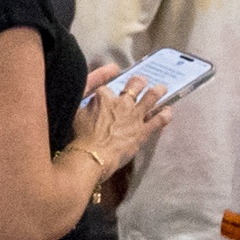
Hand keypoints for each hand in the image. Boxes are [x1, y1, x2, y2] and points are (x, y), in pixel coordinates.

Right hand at [69, 62, 169, 184]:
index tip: (106, 94)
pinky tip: (168, 111)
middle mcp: (121, 102)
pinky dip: (165, 114)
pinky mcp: (142, 131)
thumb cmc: (76, 140)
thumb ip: (80, 105)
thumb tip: (86, 101)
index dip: (106, 92)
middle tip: (140, 81)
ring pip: (151, 97)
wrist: (90, 158)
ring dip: (157, 92)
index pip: (106, 88)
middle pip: (134, 85)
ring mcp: (134, 116)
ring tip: (161, 88)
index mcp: (101, 97)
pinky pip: (159, 119)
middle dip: (138, 82)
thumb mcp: (71, 116)